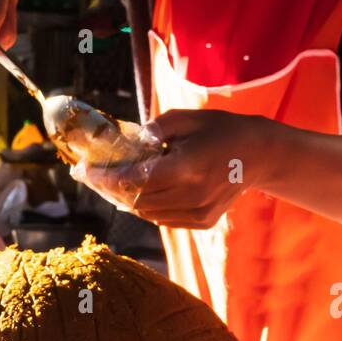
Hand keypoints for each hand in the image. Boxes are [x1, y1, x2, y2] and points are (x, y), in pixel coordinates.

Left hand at [73, 109, 265, 227]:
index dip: (104, 177)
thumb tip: (126, 143)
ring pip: (145, 213)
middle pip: (135, 199)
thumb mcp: (186, 119)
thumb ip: (155, 130)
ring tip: (107, 183)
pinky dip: (143, 207)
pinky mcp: (201, 222)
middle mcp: (191, 196)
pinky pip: (161, 219)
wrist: (258, 155)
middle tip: (89, 176)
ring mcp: (197, 213)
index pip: (134, 179)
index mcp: (187, 168)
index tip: (82, 170)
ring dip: (123, 199)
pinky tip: (134, 192)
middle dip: (107, 189)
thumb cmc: (220, 130)